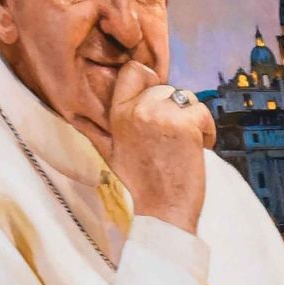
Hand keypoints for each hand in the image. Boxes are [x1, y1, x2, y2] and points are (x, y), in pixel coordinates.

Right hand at [107, 62, 215, 234]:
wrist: (162, 213)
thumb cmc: (139, 186)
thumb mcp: (109, 152)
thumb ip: (97, 128)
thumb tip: (77, 115)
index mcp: (117, 114)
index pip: (133, 71)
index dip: (149, 81)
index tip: (156, 104)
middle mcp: (137, 109)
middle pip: (164, 87)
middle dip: (173, 110)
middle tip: (170, 141)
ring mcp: (162, 116)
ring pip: (186, 98)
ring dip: (191, 120)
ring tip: (182, 147)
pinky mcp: (186, 125)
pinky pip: (202, 113)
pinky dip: (206, 131)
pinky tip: (196, 151)